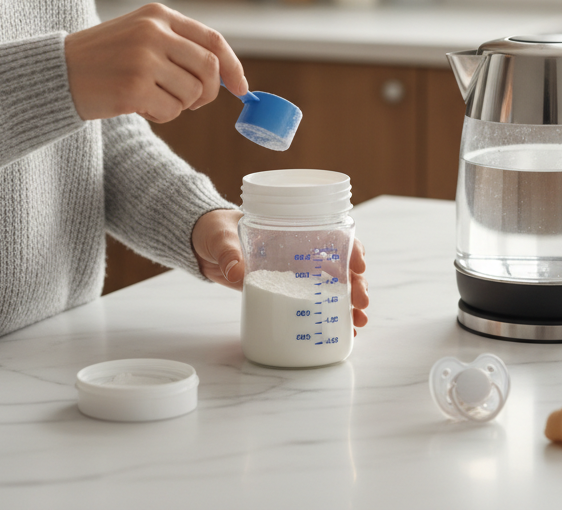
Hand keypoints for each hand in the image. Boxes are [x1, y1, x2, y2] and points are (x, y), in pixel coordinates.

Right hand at [64, 3, 247, 122]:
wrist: (55, 73)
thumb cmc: (103, 59)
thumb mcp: (140, 36)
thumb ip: (179, 46)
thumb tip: (225, 74)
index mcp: (158, 16)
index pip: (213, 40)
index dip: (233, 66)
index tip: (241, 88)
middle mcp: (153, 33)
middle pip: (209, 69)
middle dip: (208, 92)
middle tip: (193, 102)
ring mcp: (143, 60)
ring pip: (192, 93)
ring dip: (178, 105)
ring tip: (150, 97)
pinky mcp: (133, 88)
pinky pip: (170, 111)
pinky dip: (160, 115)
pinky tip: (136, 105)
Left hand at [191, 209, 369, 329]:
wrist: (200, 244)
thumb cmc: (215, 229)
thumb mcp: (220, 236)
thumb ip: (228, 252)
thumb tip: (237, 270)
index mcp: (292, 230)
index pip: (331, 235)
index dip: (351, 248)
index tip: (360, 265)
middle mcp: (299, 251)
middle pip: (338, 265)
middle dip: (356, 283)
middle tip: (361, 302)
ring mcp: (292, 273)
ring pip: (332, 286)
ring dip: (349, 303)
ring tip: (358, 322)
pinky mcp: (281, 291)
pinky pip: (311, 303)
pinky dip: (329, 316)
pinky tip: (342, 331)